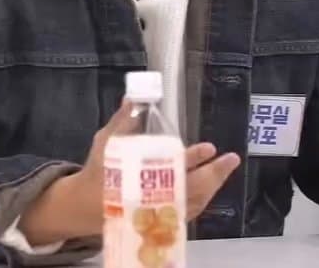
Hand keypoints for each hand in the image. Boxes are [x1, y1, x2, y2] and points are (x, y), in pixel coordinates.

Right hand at [18, 101, 240, 244]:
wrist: (88, 206)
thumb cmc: (99, 171)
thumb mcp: (106, 141)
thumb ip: (123, 122)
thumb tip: (132, 98)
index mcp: (141, 177)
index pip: (173, 168)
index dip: (192, 157)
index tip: (208, 148)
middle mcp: (154, 197)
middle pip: (192, 188)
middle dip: (213, 174)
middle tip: (230, 159)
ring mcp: (161, 211)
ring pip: (195, 202)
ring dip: (213, 185)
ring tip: (225, 167)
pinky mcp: (164, 220)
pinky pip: (190, 210)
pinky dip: (203, 196)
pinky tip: (212, 183)